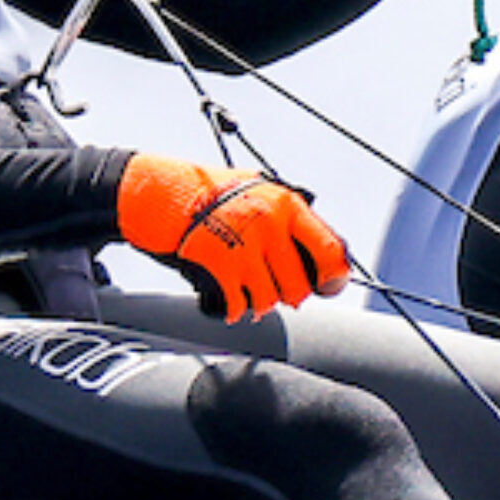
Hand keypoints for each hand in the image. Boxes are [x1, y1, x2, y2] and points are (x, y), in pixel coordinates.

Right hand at [116, 155, 350, 321]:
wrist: (164, 194)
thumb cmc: (212, 192)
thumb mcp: (259, 189)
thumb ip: (288, 215)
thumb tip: (319, 247)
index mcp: (286, 204)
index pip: (328, 249)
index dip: (334, 275)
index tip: (330, 284)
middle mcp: (268, 225)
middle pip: (298, 284)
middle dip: (293, 295)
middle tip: (285, 293)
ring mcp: (243, 247)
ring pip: (270, 299)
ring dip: (263, 304)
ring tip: (256, 297)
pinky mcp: (218, 265)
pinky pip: (239, 304)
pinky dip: (237, 310)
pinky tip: (235, 304)